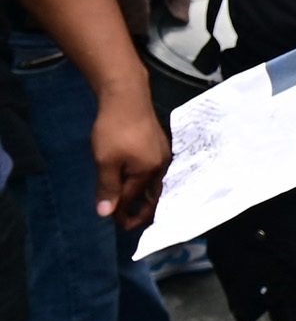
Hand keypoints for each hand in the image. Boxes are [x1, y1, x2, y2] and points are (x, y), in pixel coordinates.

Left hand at [90, 89, 168, 227]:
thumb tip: (106, 214)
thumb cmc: (114, 129)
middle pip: (154, 196)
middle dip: (141, 211)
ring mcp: (164, 155)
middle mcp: (162, 166)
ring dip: (144, 196)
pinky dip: (146, 182)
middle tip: (127, 221)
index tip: (112, 222)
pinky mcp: (161, 146)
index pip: (133, 199)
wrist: (127, 97)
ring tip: (132, 203)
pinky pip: (156, 172)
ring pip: (156, 184)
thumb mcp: (105, 160)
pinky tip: (136, 180)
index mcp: (149, 171)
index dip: (121, 213)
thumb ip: (108, 188)